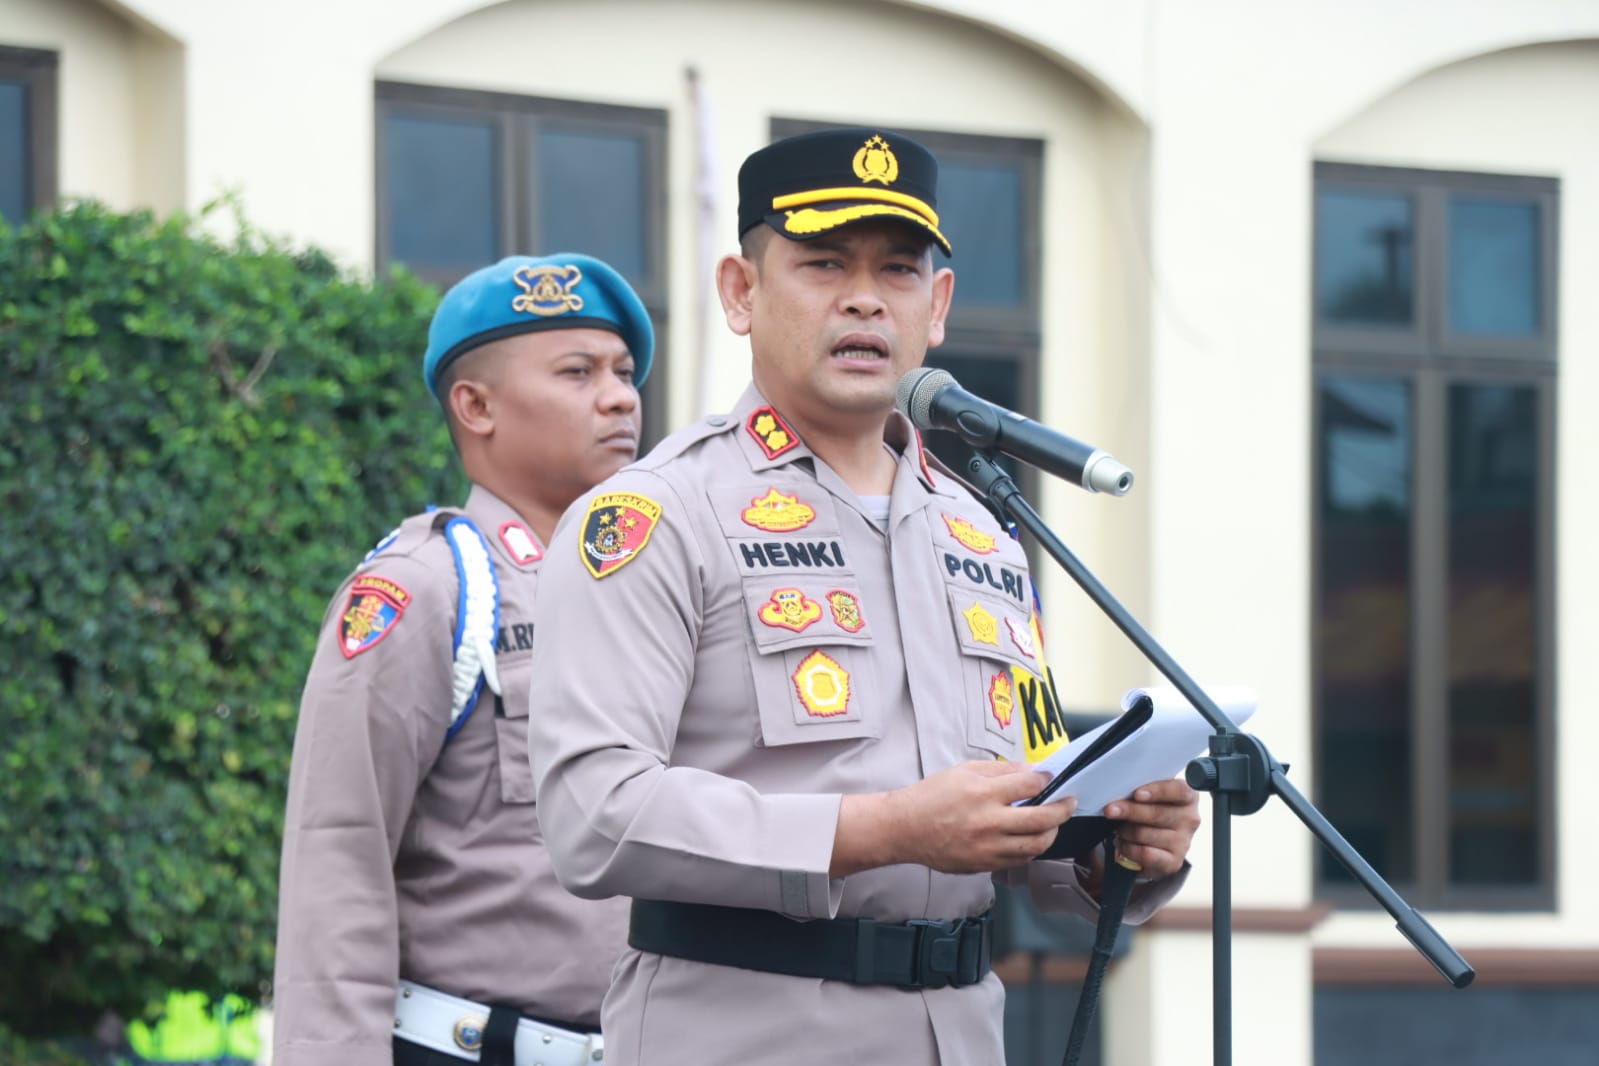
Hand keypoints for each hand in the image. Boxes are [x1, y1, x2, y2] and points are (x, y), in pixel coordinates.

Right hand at [879, 761, 1076, 874]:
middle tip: (1070, 802)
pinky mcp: (984, 865)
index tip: (1053, 778)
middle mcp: (988, 823)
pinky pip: (1020, 860)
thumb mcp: (964, 771)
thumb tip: (1032, 771)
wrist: (905, 829)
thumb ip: (1000, 770)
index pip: (1030, 785)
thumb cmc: (933, 796)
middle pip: (1042, 820)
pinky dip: (1032, 848)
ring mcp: (987, 848)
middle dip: (1063, 809)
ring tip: (1053, 822)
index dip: (1047, 780)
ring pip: (1036, 846)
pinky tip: (1031, 837)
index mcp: (982, 793)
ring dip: (1052, 832)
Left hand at [1103, 777, 1200, 879]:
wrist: (1155, 847)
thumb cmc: (1151, 815)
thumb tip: (1120, 792)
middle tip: (1110, 810)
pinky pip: (1144, 853)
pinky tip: (1123, 844)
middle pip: (1156, 813)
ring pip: (1144, 833)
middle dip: (1129, 811)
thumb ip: (1142, 791)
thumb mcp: (1151, 798)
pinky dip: (1128, 848)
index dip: (1157, 791)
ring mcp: (1183, 842)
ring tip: (1118, 830)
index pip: (1178, 790)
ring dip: (1124, 832)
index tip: (1137, 794)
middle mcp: (1189, 819)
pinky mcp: (1174, 862)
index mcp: (1187, 797)